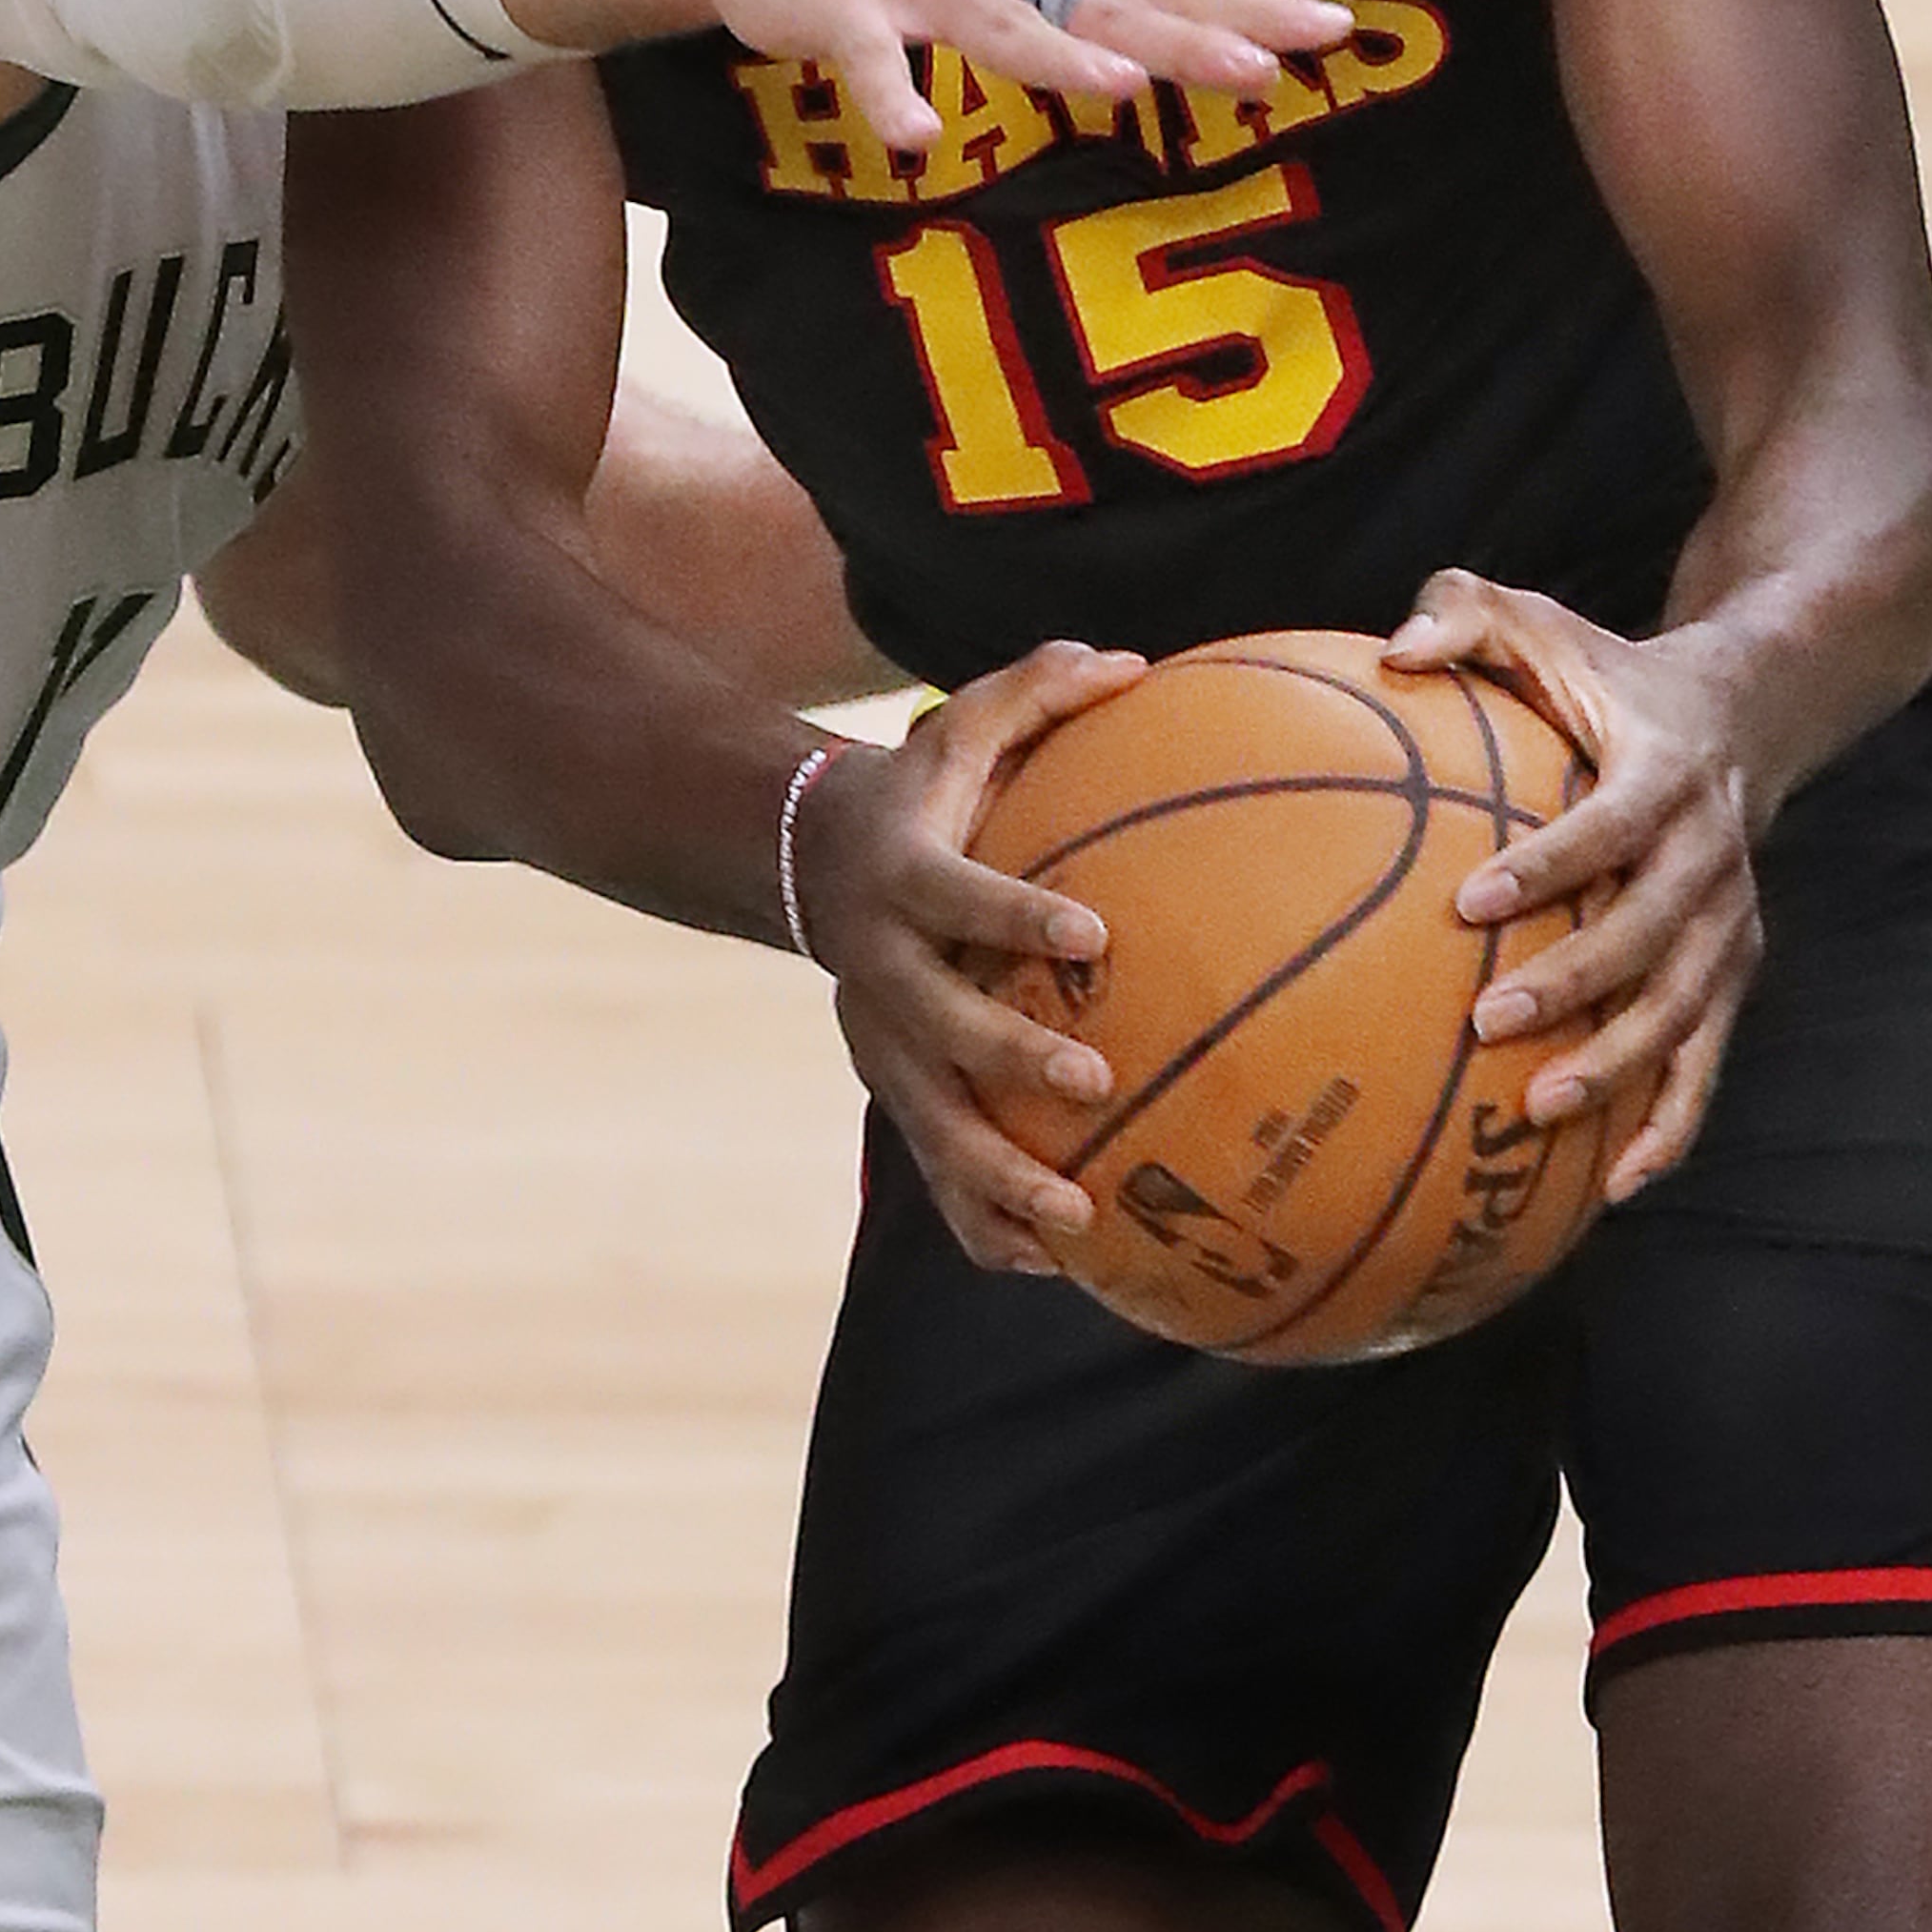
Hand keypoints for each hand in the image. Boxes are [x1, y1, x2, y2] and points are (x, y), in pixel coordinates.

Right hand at [499, 0, 1355, 145]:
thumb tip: (1214, 35)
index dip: (1241, 3)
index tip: (1331, 34)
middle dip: (1179, 28)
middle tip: (1263, 63)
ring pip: (988, 14)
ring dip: (1048, 48)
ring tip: (1114, 86)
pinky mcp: (827, 4)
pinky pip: (862, 56)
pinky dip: (890, 92)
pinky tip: (920, 137)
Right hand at [789, 641, 1146, 1273]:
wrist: (804, 865)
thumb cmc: (917, 792)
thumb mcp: (957, 731)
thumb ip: (1034, 692)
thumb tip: (1127, 662)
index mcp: (903, 880)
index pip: (958, 898)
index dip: (1018, 915)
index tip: (1093, 937)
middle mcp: (881, 971)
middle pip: (938, 1026)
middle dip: (1010, 1058)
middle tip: (1094, 1078)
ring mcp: (880, 1045)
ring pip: (930, 1125)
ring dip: (999, 1179)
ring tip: (1079, 1221)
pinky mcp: (890, 1093)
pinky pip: (934, 1177)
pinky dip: (985, 1226)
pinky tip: (1055, 1269)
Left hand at [1384, 572, 1765, 1202]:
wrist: (1744, 710)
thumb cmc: (1605, 673)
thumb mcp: (1541, 622)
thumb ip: (1465, 612)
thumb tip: (1392, 649)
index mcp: (1665, 771)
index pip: (1611, 825)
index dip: (1551, 864)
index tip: (1471, 900)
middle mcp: (1712, 853)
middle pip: (1651, 932)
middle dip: (1576, 982)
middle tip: (1487, 1021)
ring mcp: (1730, 922)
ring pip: (1686, 1008)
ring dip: (1622, 1064)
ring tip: (1540, 1109)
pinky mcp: (1734, 970)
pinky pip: (1709, 1059)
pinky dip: (1672, 1125)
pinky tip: (1616, 1185)